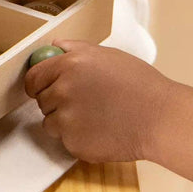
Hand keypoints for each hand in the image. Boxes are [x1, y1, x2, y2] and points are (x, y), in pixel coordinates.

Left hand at [24, 40, 172, 162]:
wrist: (160, 118)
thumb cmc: (138, 84)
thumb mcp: (105, 54)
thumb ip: (74, 49)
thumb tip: (54, 46)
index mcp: (68, 66)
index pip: (32, 78)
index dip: (37, 84)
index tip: (43, 88)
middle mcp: (62, 92)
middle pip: (42, 101)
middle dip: (56, 101)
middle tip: (83, 102)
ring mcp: (67, 120)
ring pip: (50, 123)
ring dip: (65, 121)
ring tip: (94, 116)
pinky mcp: (74, 144)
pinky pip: (65, 141)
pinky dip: (77, 138)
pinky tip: (99, 130)